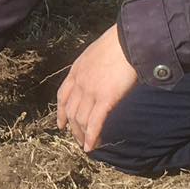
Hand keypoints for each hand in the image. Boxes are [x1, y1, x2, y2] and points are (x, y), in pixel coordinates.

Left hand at [56, 25, 138, 150]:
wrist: (128, 41)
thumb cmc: (119, 43)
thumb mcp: (97, 53)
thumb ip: (94, 67)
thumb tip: (101, 74)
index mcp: (76, 70)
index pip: (63, 95)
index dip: (61, 112)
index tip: (61, 124)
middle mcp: (79, 83)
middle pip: (70, 111)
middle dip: (72, 128)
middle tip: (77, 139)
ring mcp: (91, 92)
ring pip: (80, 120)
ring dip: (82, 135)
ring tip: (86, 146)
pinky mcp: (105, 99)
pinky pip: (95, 123)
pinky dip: (91, 137)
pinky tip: (91, 147)